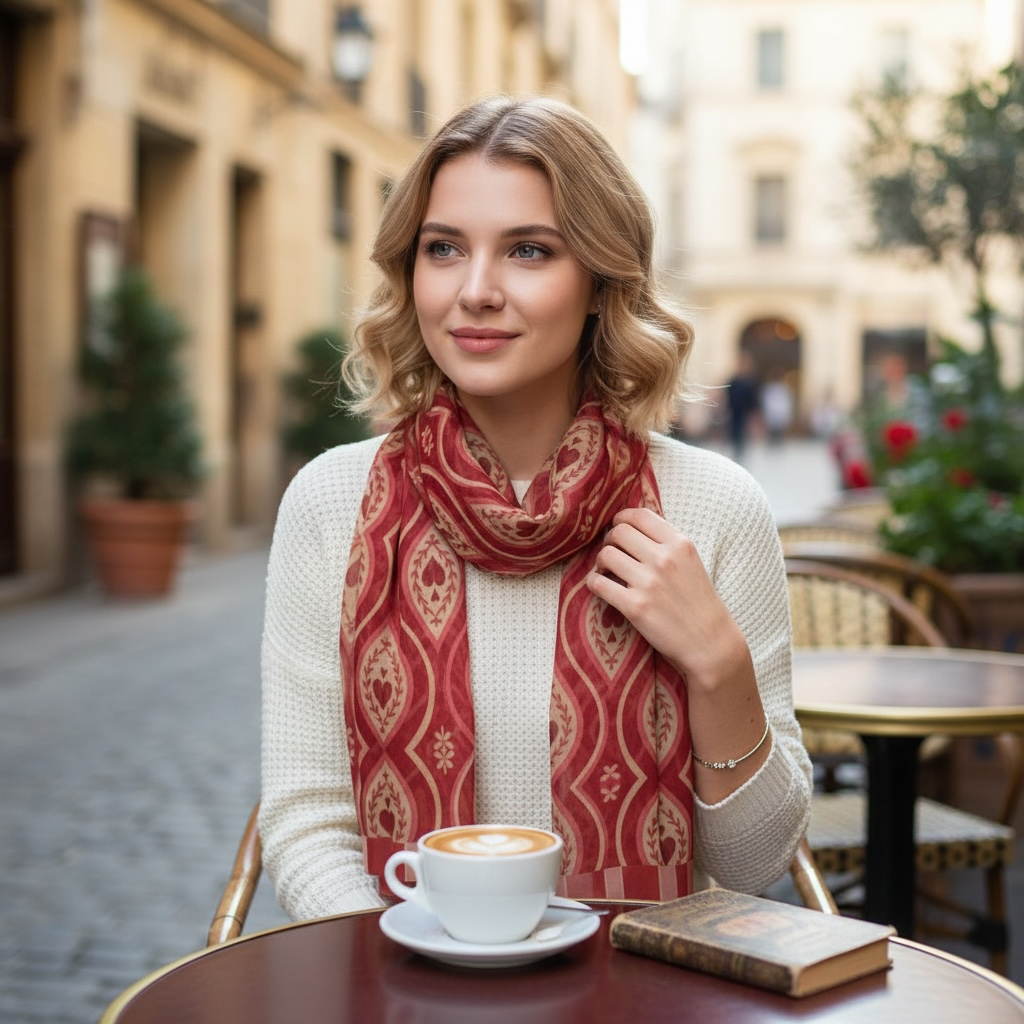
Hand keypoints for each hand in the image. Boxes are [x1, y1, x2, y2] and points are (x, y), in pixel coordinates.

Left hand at [585, 507, 746, 690]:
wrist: (710, 643)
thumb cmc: (699, 602)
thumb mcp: (691, 562)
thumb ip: (666, 543)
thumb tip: (632, 526)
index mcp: (680, 543)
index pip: (638, 515)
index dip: (621, 519)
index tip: (618, 530)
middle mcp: (664, 559)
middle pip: (618, 532)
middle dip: (609, 541)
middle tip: (612, 554)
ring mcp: (649, 582)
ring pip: (605, 555)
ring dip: (600, 562)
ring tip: (607, 572)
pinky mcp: (635, 607)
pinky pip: (598, 583)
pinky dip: (593, 583)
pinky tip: (601, 587)